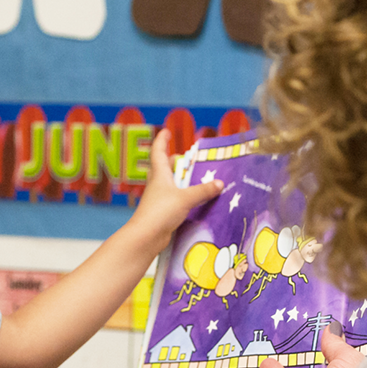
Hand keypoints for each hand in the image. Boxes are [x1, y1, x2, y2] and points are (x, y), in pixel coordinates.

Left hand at [129, 129, 222, 247]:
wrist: (146, 236)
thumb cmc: (161, 212)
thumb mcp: (185, 198)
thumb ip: (203, 191)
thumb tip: (219, 183)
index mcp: (160, 174)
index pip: (158, 152)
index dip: (162, 140)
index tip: (166, 131)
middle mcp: (158, 184)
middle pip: (166, 167)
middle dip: (177, 162)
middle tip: (191, 161)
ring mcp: (159, 198)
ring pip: (172, 184)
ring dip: (184, 181)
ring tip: (200, 181)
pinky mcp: (163, 211)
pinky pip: (176, 199)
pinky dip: (185, 197)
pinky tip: (196, 202)